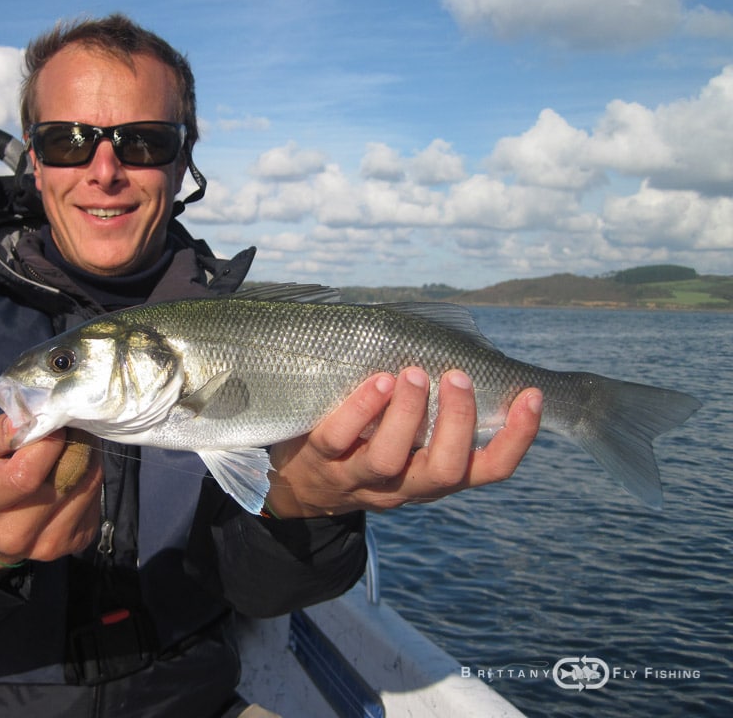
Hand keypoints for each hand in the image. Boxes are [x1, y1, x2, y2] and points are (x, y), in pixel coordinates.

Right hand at [0, 417, 101, 570]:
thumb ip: (0, 431)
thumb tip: (34, 415)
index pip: (26, 474)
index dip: (47, 441)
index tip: (50, 423)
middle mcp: (16, 532)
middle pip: (68, 474)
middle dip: (71, 441)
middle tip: (64, 428)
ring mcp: (50, 543)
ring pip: (89, 481)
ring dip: (85, 455)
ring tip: (67, 447)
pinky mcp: (77, 542)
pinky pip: (96, 494)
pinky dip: (90, 474)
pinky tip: (71, 470)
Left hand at [266, 368, 541, 516]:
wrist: (298, 483)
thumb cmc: (366, 440)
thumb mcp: (407, 433)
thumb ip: (435, 404)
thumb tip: (467, 346)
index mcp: (434, 475)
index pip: (489, 469)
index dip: (517, 438)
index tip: (532, 395)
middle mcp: (404, 484)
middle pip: (444, 469)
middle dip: (458, 421)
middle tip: (458, 376)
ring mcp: (359, 477)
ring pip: (390, 458)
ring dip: (406, 413)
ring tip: (412, 374)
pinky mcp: (320, 462)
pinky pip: (339, 438)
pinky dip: (360, 409)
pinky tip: (375, 382)